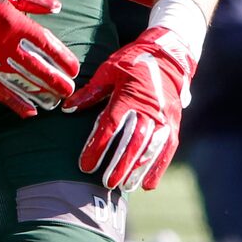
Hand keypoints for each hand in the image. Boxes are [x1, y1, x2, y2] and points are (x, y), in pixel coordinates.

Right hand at [0, 0, 80, 117]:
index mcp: (15, 23)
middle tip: (69, 92)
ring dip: (40, 95)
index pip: (47, 46)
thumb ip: (34, 2)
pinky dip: (15, 102)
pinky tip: (29, 111)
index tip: (75, 69)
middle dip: (56, 82)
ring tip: (54, 103)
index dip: (63, 59)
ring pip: (21, 84)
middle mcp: (5, 46)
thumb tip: (57, 7)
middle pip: (38, 69)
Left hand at [67, 26, 195, 192]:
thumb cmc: (134, 61)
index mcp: (128, 95)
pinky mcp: (174, 123)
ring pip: (152, 148)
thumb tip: (67, 108)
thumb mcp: (109, 70)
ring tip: (126, 187)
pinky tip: (148, 185)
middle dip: (120, 164)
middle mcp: (149, 108)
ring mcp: (164, 117)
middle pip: (133, 141)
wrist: (169, 54)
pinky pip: (167, 149)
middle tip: (106, 183)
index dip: (97, 147)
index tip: (85, 165)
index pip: (110, 126)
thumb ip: (90, 92)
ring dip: (138, 169)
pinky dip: (158, 167)